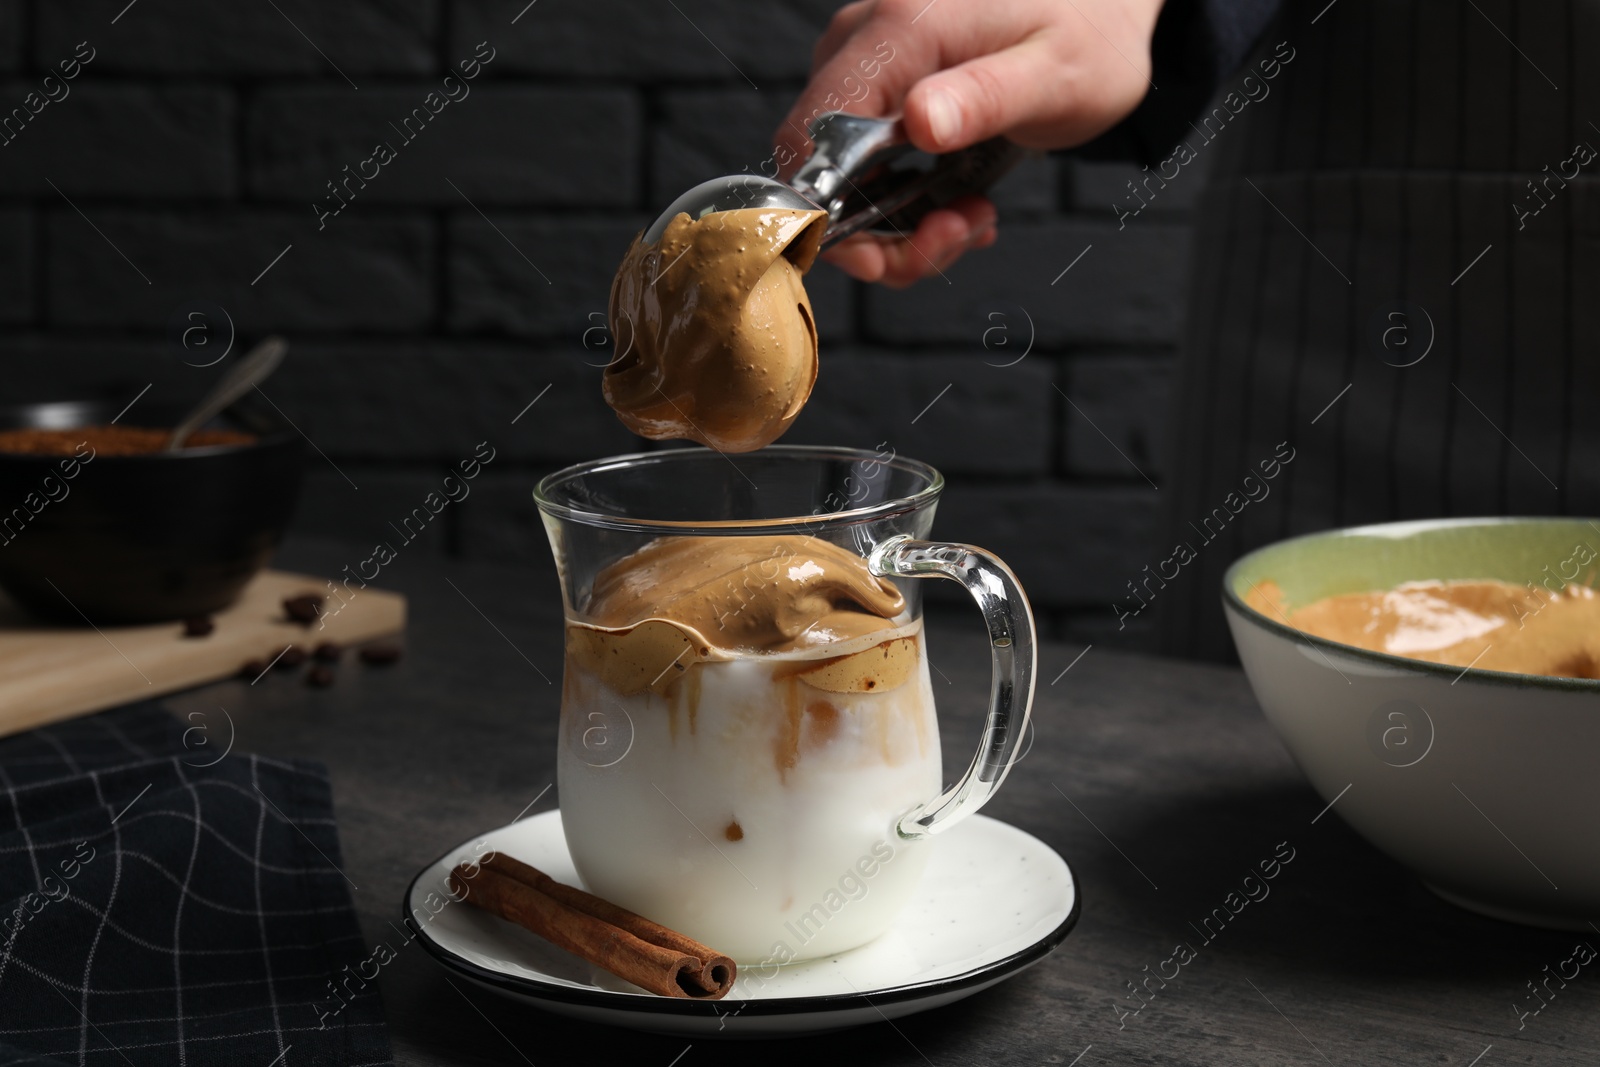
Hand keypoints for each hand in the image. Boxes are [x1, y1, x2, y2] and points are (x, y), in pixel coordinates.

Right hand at [777, 0, 1164, 285]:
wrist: (1105, 12)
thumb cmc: (1088, 36)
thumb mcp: (1054, 74)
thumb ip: (985, 98)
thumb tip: (919, 121)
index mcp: (900, 30)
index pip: (814, 133)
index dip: (828, 211)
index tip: (882, 258)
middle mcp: (867, 42)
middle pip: (821, 168)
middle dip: (881, 232)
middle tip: (959, 235)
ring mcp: (870, 67)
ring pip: (844, 178)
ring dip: (903, 225)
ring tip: (975, 217)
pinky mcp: (883, 92)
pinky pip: (871, 168)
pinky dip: (911, 206)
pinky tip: (964, 204)